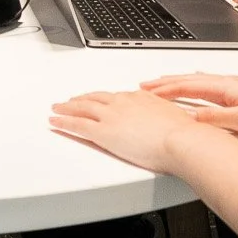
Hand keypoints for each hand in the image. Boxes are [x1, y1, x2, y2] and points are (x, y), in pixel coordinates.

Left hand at [48, 89, 203, 171]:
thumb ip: (167, 118)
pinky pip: (77, 125)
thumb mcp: (176, 117)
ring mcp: (111, 116)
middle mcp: (123, 102)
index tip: (97, 100)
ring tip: (56, 109)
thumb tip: (174, 121)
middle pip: (95, 98)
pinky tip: (54, 122)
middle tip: (70, 101)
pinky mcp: (103, 132)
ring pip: (81, 108)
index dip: (102, 99)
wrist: (180, 140)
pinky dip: (63, 122)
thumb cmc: (183, 133)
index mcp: (140, 98)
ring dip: (66, 108)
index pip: (115, 97)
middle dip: (80, 100)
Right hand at [143, 73, 237, 139]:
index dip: (165, 89)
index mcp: (226, 86)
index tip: (146, 90)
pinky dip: (192, 87)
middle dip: (165, 82)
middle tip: (144, 85)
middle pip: (189, 80)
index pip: (187, 86)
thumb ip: (216, 120)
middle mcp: (229, 83)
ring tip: (162, 86)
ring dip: (178, 83)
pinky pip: (208, 86)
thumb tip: (190, 118)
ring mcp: (235, 87)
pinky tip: (194, 90)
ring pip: (198, 81)